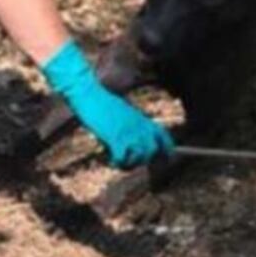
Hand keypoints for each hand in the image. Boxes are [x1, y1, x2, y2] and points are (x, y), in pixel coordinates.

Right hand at [41, 40, 174, 167]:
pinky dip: (116, 162)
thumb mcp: (122, 112)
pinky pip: (122, 158)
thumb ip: (131, 125)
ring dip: (129, 163)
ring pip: (141, 157)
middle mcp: (139, 125)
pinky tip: (108, 158)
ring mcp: (128, 131)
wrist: (88, 93)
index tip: (164, 159)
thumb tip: (132, 142)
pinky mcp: (115, 136)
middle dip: (142, 160)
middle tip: (127, 160)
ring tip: (117, 160)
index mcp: (142, 118)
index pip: (164, 137)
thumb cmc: (101, 102)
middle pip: (153, 150)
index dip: (167, 150)